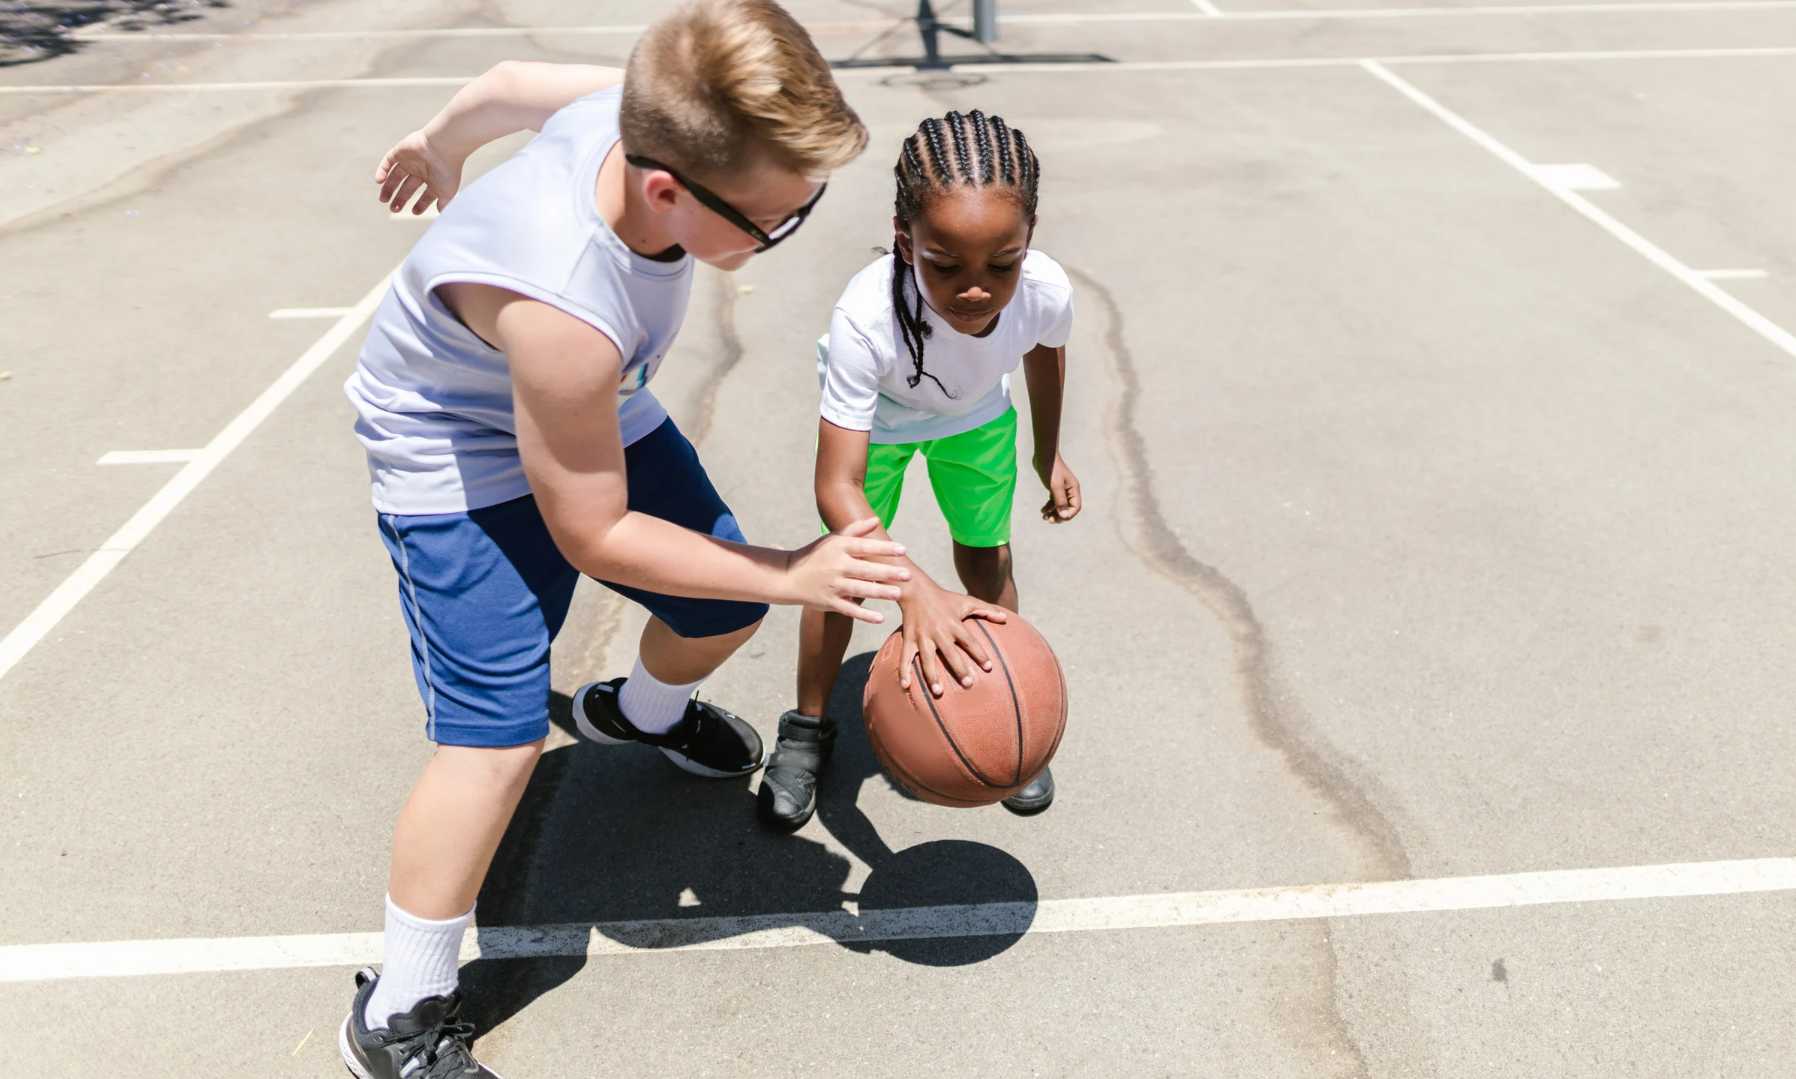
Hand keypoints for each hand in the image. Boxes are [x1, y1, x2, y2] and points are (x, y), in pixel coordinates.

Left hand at [375, 129, 465, 214]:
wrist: (443, 146)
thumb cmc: (448, 169)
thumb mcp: (447, 193)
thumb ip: (444, 206)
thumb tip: (442, 216)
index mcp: (434, 179)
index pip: (424, 194)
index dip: (420, 204)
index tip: (414, 212)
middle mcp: (422, 170)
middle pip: (407, 186)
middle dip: (400, 199)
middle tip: (393, 209)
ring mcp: (410, 160)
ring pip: (395, 176)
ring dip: (388, 188)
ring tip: (383, 200)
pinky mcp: (400, 151)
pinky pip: (388, 162)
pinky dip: (382, 171)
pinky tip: (379, 181)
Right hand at [786, 518, 910, 623]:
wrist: (789, 576)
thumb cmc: (816, 554)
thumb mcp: (832, 539)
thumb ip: (855, 530)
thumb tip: (877, 520)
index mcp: (839, 548)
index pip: (865, 547)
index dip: (884, 548)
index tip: (903, 549)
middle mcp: (836, 566)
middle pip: (865, 570)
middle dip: (887, 573)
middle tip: (907, 575)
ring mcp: (833, 585)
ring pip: (860, 589)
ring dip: (880, 593)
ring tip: (898, 594)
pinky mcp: (829, 602)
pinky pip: (849, 609)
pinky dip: (864, 614)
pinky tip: (880, 618)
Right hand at [898, 582, 1009, 696]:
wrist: (915, 589)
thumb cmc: (945, 598)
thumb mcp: (967, 601)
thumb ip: (987, 610)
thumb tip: (1005, 618)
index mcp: (954, 624)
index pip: (969, 641)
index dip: (979, 654)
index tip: (988, 667)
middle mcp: (939, 632)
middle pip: (950, 653)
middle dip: (959, 669)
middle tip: (968, 684)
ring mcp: (922, 637)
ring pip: (928, 659)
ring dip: (932, 675)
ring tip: (938, 692)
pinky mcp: (908, 639)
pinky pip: (905, 657)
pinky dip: (904, 671)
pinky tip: (905, 687)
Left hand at [1035, 452, 1081, 522]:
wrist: (1043, 455)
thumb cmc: (1051, 469)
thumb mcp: (1055, 486)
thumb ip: (1060, 501)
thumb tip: (1064, 515)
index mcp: (1074, 489)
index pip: (1075, 507)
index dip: (1068, 514)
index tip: (1058, 517)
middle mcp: (1070, 490)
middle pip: (1068, 508)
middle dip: (1059, 515)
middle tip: (1049, 520)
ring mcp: (1062, 489)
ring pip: (1060, 506)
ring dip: (1053, 513)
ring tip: (1044, 517)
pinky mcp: (1055, 488)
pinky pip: (1054, 501)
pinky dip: (1049, 506)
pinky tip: (1042, 511)